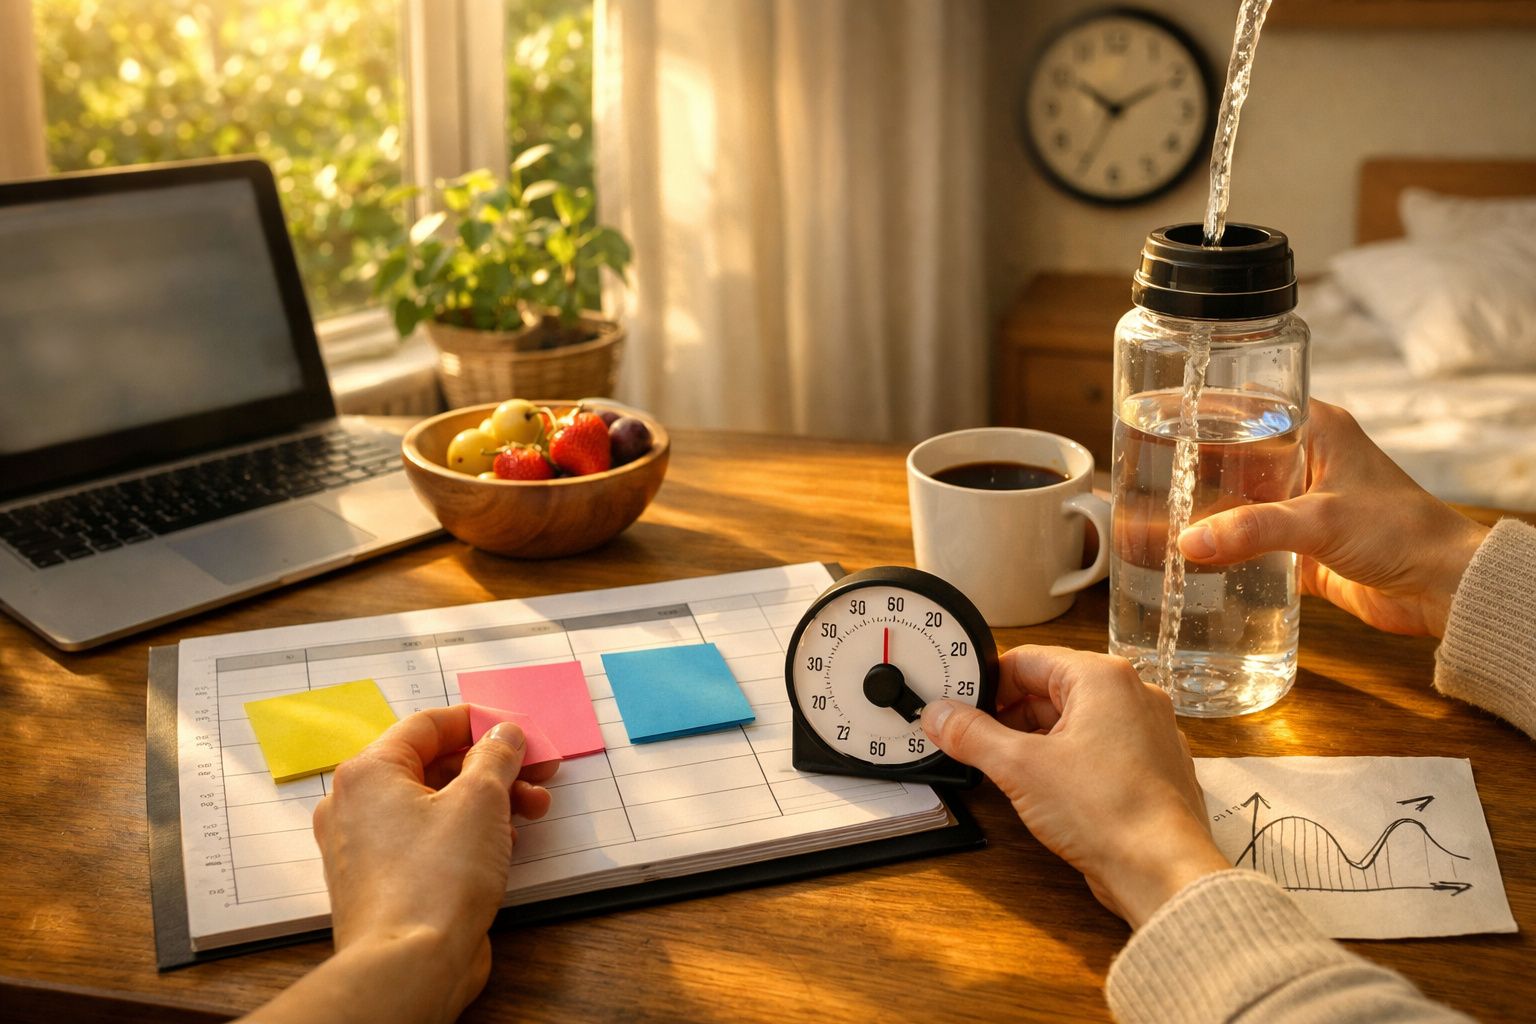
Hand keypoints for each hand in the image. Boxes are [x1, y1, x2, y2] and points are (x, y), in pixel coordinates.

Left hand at [309, 706, 556, 1020]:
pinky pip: (429, 840)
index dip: (480, 722)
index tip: (518, 729)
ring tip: (535, 810)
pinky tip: (504, 843)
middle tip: (539, 770)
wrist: (409, 966)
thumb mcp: (480, 799)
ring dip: (490, 801)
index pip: (428, 724)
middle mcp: (357, 805)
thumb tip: (503, 734)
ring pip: (436, 804)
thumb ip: (496, 756)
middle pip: (435, 765)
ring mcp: (367, 847)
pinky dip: (468, 833)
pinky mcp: (385, 881)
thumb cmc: (435, 879)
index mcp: (369, 772)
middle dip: (494, 767)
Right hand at [921, 646, 1229, 927]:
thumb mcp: (1020, 767)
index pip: (1028, 660)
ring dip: (1037, 741)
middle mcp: (1133, 695)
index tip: (963, 709)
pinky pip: (1099, 748)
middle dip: (1010, 716)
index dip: (988, 685)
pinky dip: (1068, 761)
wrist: (1163, 870)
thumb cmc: (1109, 812)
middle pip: (1052, 689)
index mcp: (1103, 678)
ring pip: (1075, 721)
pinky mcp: (1151, 766)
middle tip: (978, 743)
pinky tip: (1049, 790)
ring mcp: (1147, 731)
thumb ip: (972, 735)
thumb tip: (940, 716)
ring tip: (1010, 771)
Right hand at [1178, 400, 1487, 636]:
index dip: (1200, 406)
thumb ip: (1253, 530)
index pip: (1245, 403)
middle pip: (1231, 451)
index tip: (1155, 412)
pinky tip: (1186, 551)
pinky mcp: (1298, 543)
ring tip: (1152, 510)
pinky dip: (1219, 543)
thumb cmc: (1402, 532)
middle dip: (1188, 460)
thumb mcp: (1322, 521)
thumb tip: (1190, 543)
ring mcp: (1298, 502)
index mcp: (1315, 429)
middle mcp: (1303, 459)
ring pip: (1235, 496)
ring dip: (1200, 506)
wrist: (1442, 587)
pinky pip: (1246, 537)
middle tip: (1140, 464)